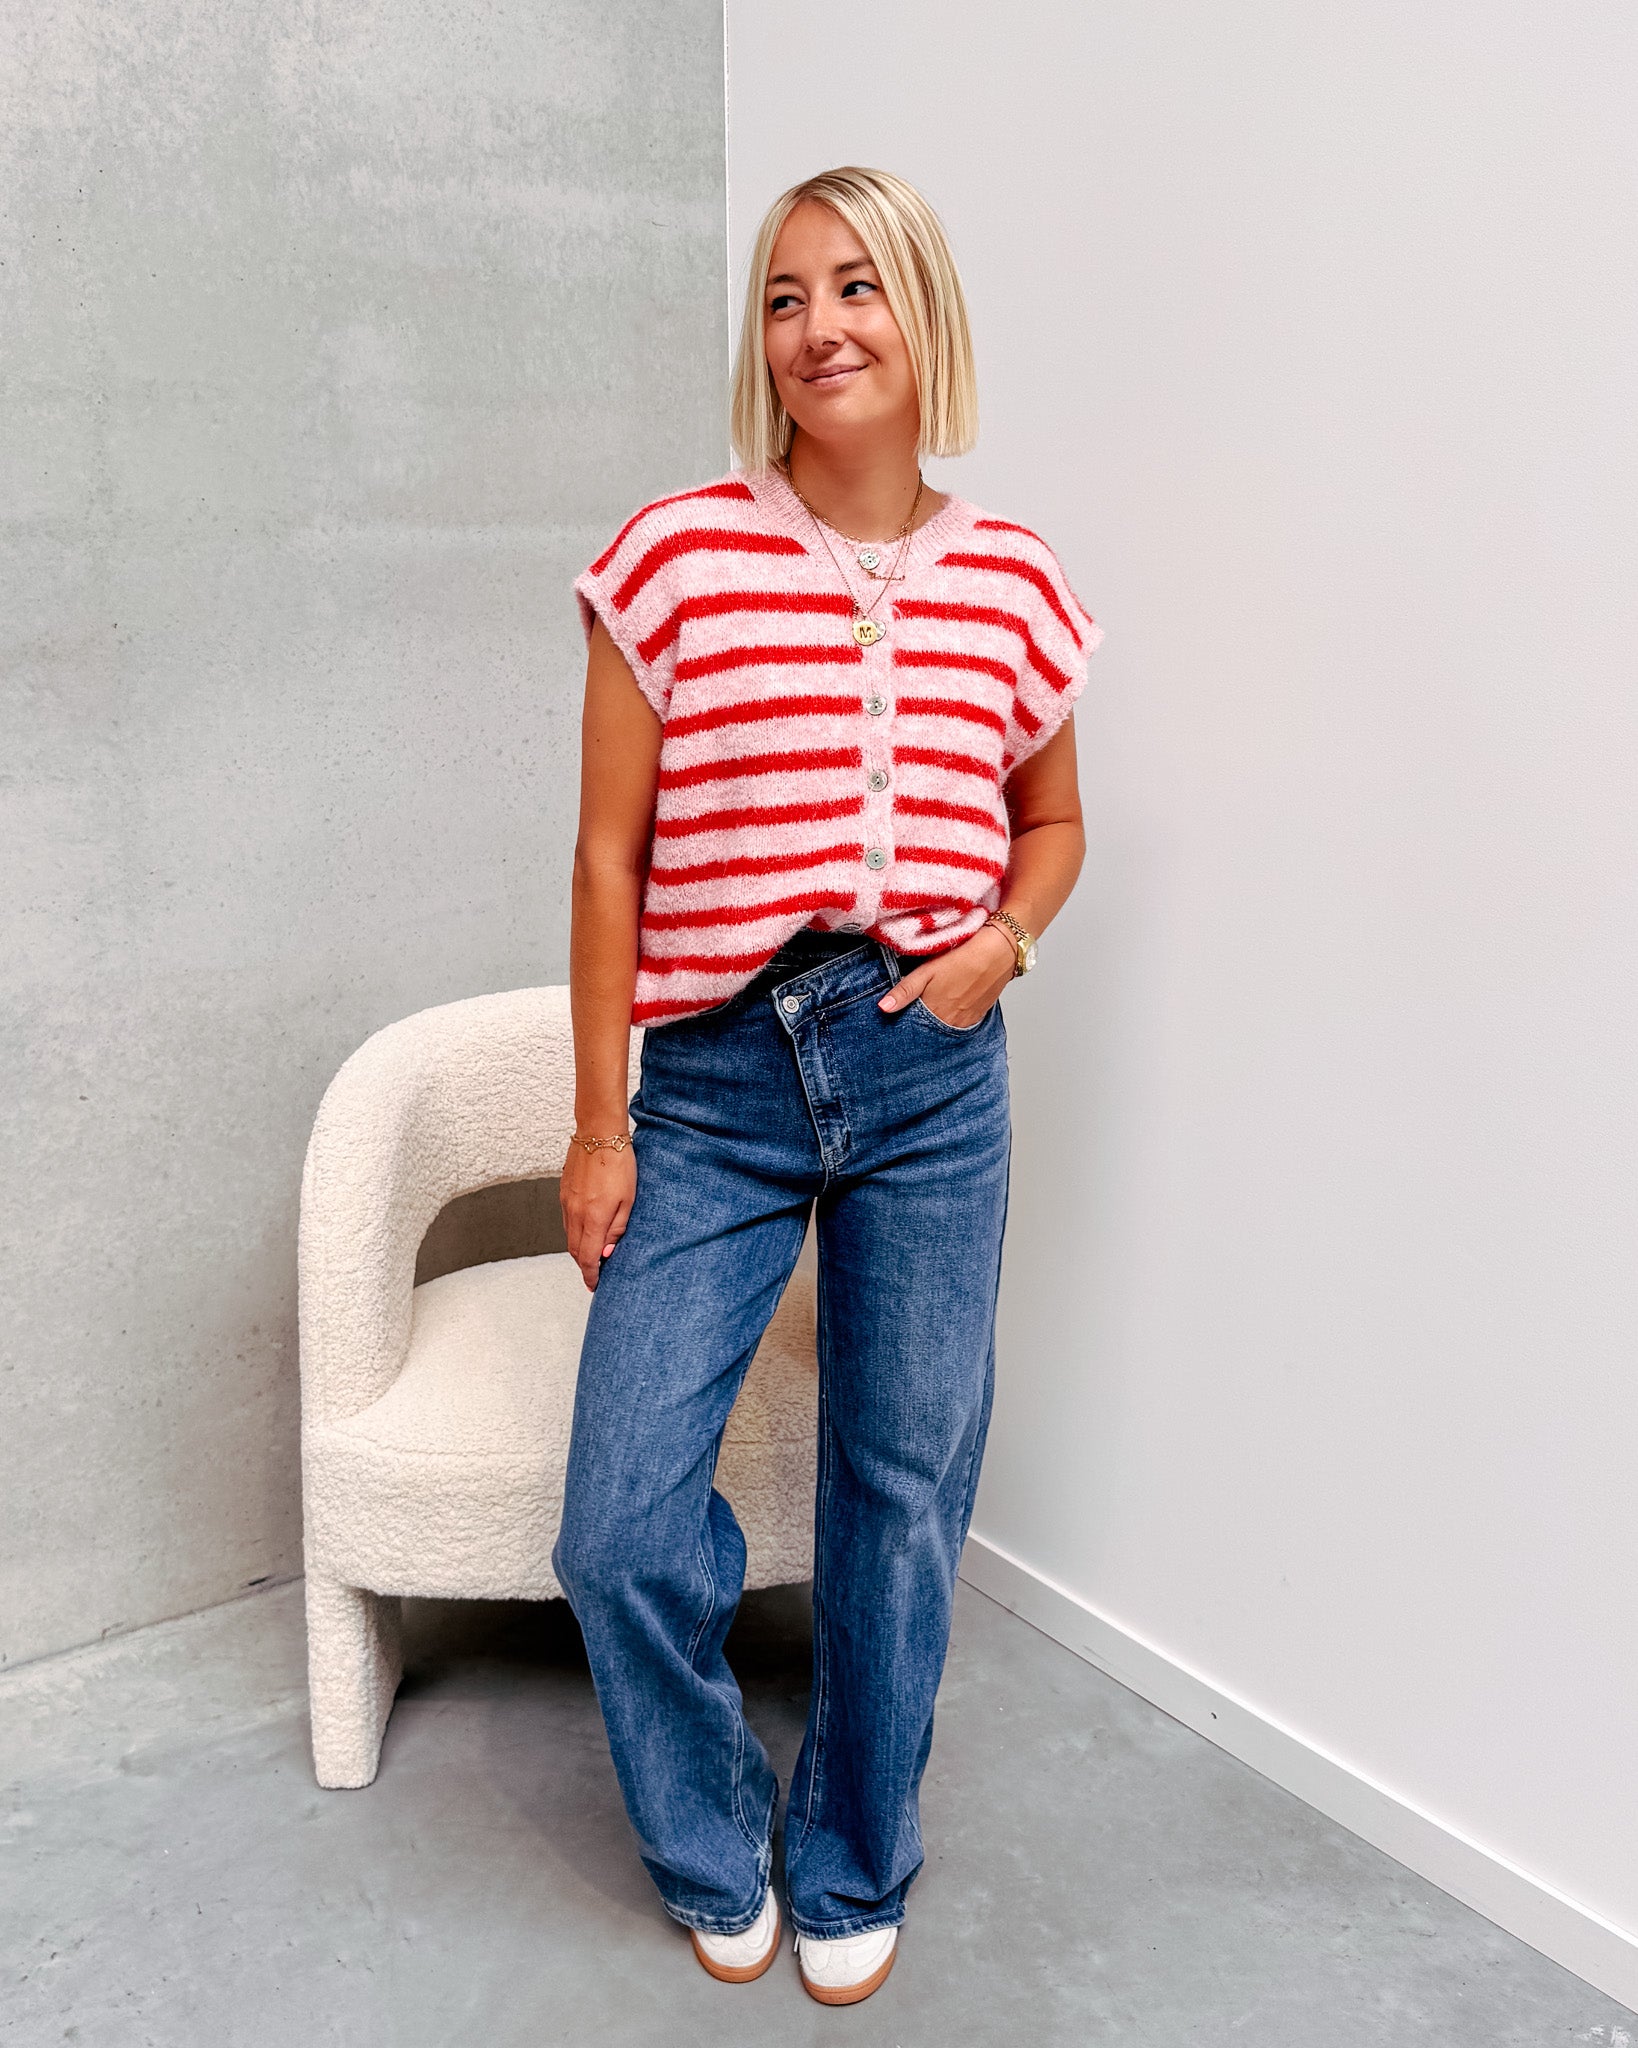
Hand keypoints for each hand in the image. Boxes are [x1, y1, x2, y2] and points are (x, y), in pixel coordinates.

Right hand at [559, 1139, 636, 1290]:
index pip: (587, 1257)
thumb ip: (617, 1228)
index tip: (595, 1284)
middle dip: (584, 1266)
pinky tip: (585, 1231)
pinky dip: (574, 1233)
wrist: (598, 1134)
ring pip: (569, 1237)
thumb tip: (606, 1252)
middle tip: (595, 1274)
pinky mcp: (563, 1192)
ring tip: (592, 1255)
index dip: (590, 1275)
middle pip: (575, 1251)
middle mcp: (575, 1213)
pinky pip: (566, 1221)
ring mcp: (566, 1203)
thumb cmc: (619, 1164)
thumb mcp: (628, 1200)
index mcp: (593, 1217)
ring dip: (579, 1250)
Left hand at [876, 922, 1015, 1028]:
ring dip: (936, 1025)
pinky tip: (949, 1009)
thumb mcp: (927, 970)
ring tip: (933, 1010)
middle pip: (929, 1031)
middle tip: (914, 1016)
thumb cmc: (962, 957)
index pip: (913, 1028)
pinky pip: (960, 1026)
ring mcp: (966, 1021)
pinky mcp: (978, 1016)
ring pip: (944, 1029)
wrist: (998, 952)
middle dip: (919, 1028)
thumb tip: (883, 1008)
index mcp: (934, 1011)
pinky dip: (951, 1021)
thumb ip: (905, 990)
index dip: (904, 1025)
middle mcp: (950, 1022)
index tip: (896, 1023)